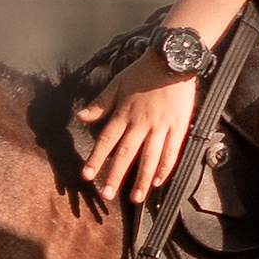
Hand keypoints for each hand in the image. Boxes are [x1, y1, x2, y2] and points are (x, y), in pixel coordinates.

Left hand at [75, 56, 197, 205]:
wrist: (172, 60)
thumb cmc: (143, 71)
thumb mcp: (117, 83)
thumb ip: (100, 103)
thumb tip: (81, 117)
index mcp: (124, 113)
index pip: (106, 141)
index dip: (96, 159)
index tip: (88, 175)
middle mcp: (141, 123)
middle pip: (126, 154)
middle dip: (115, 176)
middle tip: (107, 195)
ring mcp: (161, 126)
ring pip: (149, 158)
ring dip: (141, 180)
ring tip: (135, 198)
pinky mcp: (178, 127)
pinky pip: (171, 152)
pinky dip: (164, 168)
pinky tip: (158, 181)